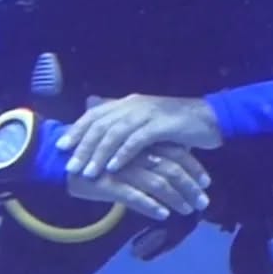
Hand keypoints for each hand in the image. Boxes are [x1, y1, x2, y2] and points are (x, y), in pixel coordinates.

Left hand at [57, 94, 223, 179]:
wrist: (210, 119)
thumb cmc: (177, 124)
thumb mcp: (147, 121)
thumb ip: (125, 126)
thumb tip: (100, 135)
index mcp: (129, 101)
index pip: (95, 113)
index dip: (77, 129)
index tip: (62, 147)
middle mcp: (135, 104)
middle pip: (101, 124)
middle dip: (83, 146)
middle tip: (70, 166)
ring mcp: (149, 113)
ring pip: (115, 133)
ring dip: (99, 154)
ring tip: (88, 172)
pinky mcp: (162, 125)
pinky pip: (137, 141)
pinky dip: (123, 154)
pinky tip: (113, 168)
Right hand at [66, 143, 211, 220]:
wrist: (62, 160)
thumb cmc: (100, 157)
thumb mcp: (128, 152)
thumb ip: (149, 158)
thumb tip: (173, 170)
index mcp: (144, 143)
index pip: (178, 153)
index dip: (195, 168)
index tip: (207, 183)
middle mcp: (138, 154)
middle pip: (173, 170)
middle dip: (191, 187)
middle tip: (203, 203)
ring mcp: (124, 169)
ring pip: (158, 184)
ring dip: (176, 198)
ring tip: (187, 211)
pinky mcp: (109, 183)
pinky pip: (134, 196)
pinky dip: (150, 206)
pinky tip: (162, 215)